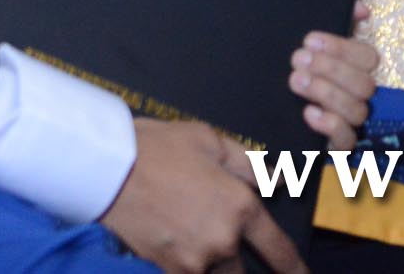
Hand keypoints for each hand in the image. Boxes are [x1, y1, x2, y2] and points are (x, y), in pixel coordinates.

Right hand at [101, 120, 304, 273]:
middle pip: (243, 273)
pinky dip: (192, 268)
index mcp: (240, 207)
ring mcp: (194, 260)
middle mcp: (222, 241)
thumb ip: (250, 166)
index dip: (295, 271)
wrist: (108, 166)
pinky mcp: (167, 268)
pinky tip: (182, 248)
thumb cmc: (160, 147)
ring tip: (199, 243)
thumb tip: (278, 179)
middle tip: (220, 241)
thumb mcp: (211, 142)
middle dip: (241, 268)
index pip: (277, 250)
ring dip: (215, 268)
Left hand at [292, 1, 377, 148]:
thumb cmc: (294, 67)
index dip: (342, 48)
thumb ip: (336, 19)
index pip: (368, 57)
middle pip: (365, 84)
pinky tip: (308, 113)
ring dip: (326, 92)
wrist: (261, 108)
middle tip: (297, 60)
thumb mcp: (309, 44)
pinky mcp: (334, 144)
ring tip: (295, 80)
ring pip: (357, 111)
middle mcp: (356, 95)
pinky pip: (346, 140)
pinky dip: (329, 125)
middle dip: (331, 69)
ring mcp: (348, 121)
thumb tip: (361, 8)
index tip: (309, 39)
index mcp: (354, 68)